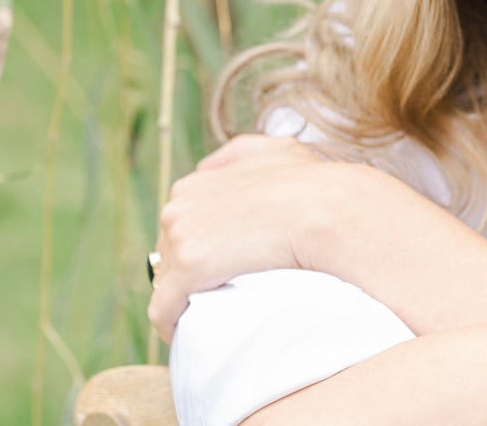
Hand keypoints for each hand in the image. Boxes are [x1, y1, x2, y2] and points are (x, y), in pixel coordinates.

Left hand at [147, 134, 337, 342]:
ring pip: (166, 283)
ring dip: (184, 300)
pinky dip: (172, 324)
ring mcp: (180, 237)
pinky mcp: (187, 268)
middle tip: (223, 291)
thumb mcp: (276, 151)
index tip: (222, 266)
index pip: (179, 228)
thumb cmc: (308, 183)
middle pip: (168, 255)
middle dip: (188, 275)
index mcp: (192, 185)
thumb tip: (210, 165)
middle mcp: (178, 207)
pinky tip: (188, 335)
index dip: (200, 249)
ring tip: (213, 315)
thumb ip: (240, 152)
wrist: (323, 209)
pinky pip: (164, 309)